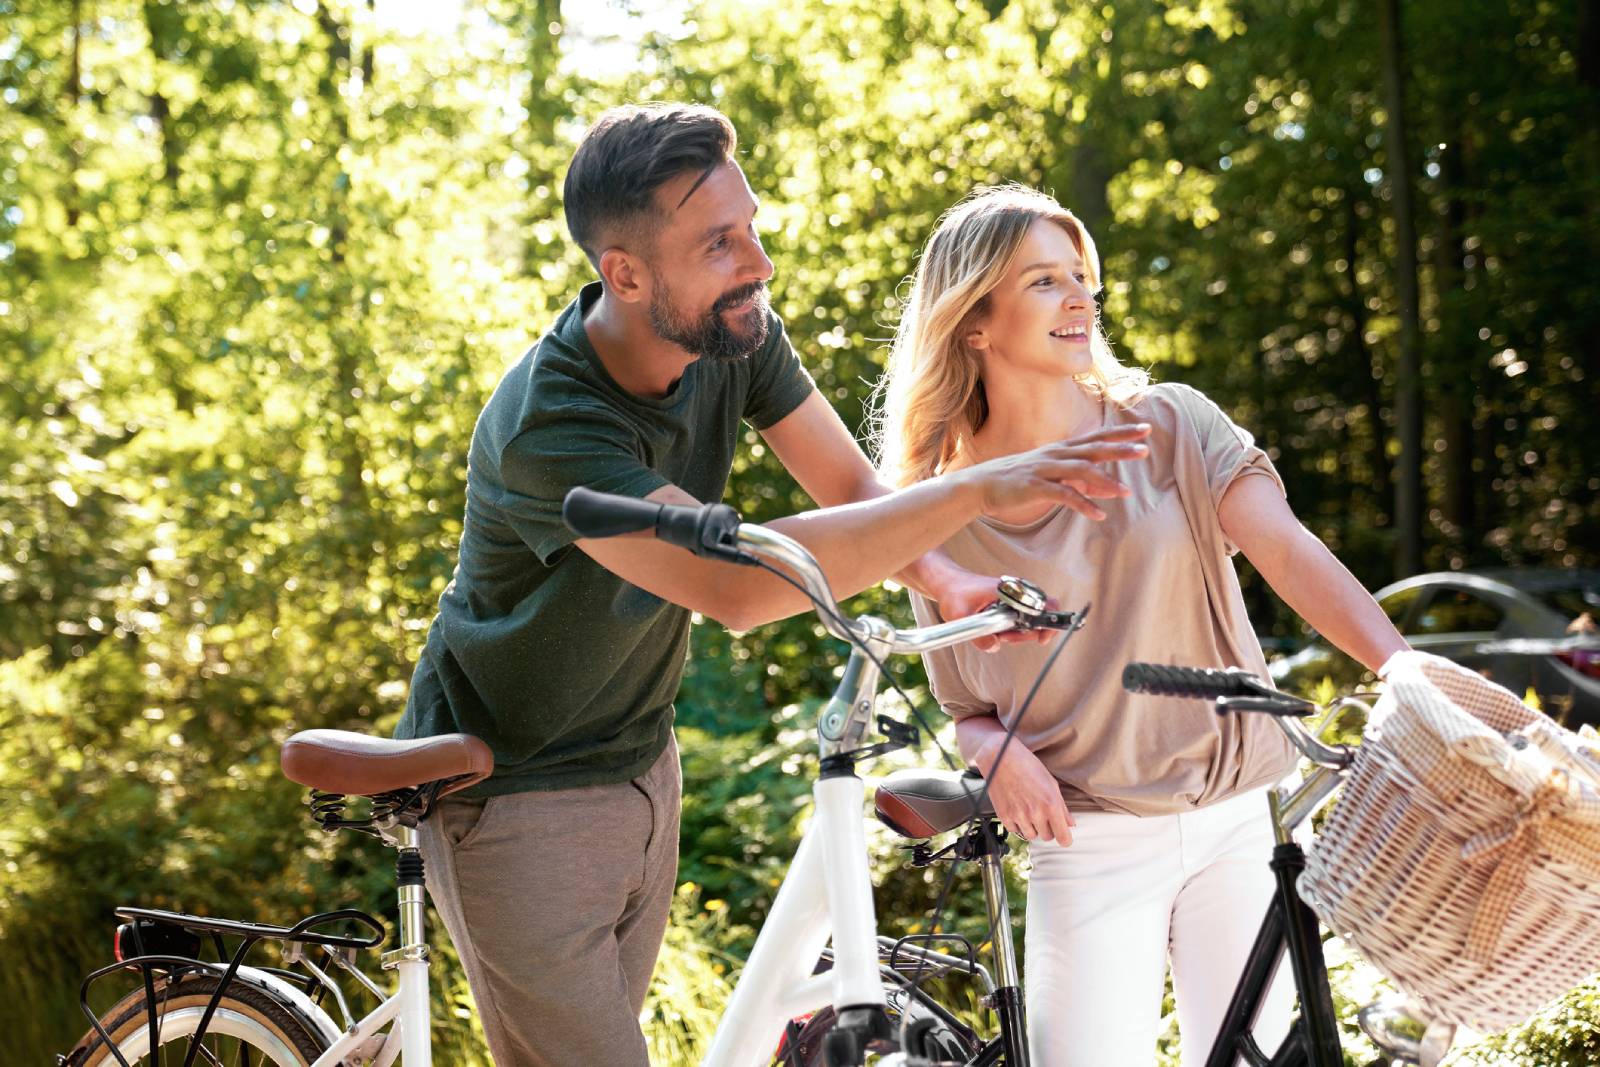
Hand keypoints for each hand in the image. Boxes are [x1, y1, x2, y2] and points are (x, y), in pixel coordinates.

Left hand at [931, 568, 1051, 652]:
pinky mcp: (1010, 605)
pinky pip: (1020, 621)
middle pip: (1040, 618)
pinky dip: (1012, 631)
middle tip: (1004, 638)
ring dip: (1018, 634)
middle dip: (1026, 634)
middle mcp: (1018, 592)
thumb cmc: (953, 593)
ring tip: (998, 635)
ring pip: (1030, 622)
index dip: (1050, 621)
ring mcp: (1015, 599)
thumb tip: (995, 646)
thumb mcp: (959, 615)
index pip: (1045, 603)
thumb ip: (977, 634)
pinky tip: (998, 632)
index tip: (1042, 638)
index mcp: (1011, 589)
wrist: (947, 583)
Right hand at [962, 423, 1151, 520]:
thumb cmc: (1019, 480)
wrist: (981, 485)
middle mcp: (1056, 454)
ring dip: (1105, 481)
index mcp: (1062, 449)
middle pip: (1094, 449)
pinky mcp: (1035, 486)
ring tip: (1126, 492)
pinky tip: (1099, 515)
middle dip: (1120, 448)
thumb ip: (1082, 481)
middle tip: (1145, 449)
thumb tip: (1107, 488)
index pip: (1098, 437)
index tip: (1146, 430)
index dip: (1122, 433)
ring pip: (1080, 471)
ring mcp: (1045, 469)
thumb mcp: (1053, 477)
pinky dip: (1083, 504)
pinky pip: (1063, 494)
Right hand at [972, 732, 1074, 844]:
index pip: (1063, 838)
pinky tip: (1018, 809)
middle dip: (1048, 828)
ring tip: (1029, 810)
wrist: (1000, 757)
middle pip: (1047, 837)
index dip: (1065, 838)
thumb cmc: (1027, 765)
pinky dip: (1018, 824)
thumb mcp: (1050, 783)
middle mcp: (1036, 813)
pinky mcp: (1004, 816)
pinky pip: (1016, 831)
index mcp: (1051, 805)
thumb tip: (1070, 823)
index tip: (1064, 836)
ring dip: (1033, 827)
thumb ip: (1062, 806)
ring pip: (1031, 836)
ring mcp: (1019, 816)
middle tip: (1043, 814)